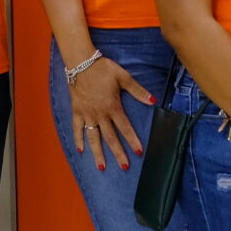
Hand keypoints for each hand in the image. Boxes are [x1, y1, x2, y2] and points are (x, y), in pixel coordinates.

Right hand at [66, 56, 152, 171]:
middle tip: (124, 167)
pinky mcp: (77, 111)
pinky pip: (77, 128)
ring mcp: (87, 114)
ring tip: (102, 167)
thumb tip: (153, 101)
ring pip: (93, 137)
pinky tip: (80, 151)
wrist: (81, 63)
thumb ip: (138, 91)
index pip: (125, 127)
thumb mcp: (124, 77)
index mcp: (113, 106)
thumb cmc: (103, 69)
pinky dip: (78, 140)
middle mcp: (100, 114)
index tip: (139, 152)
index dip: (132, 140)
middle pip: (110, 137)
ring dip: (98, 153)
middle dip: (118, 153)